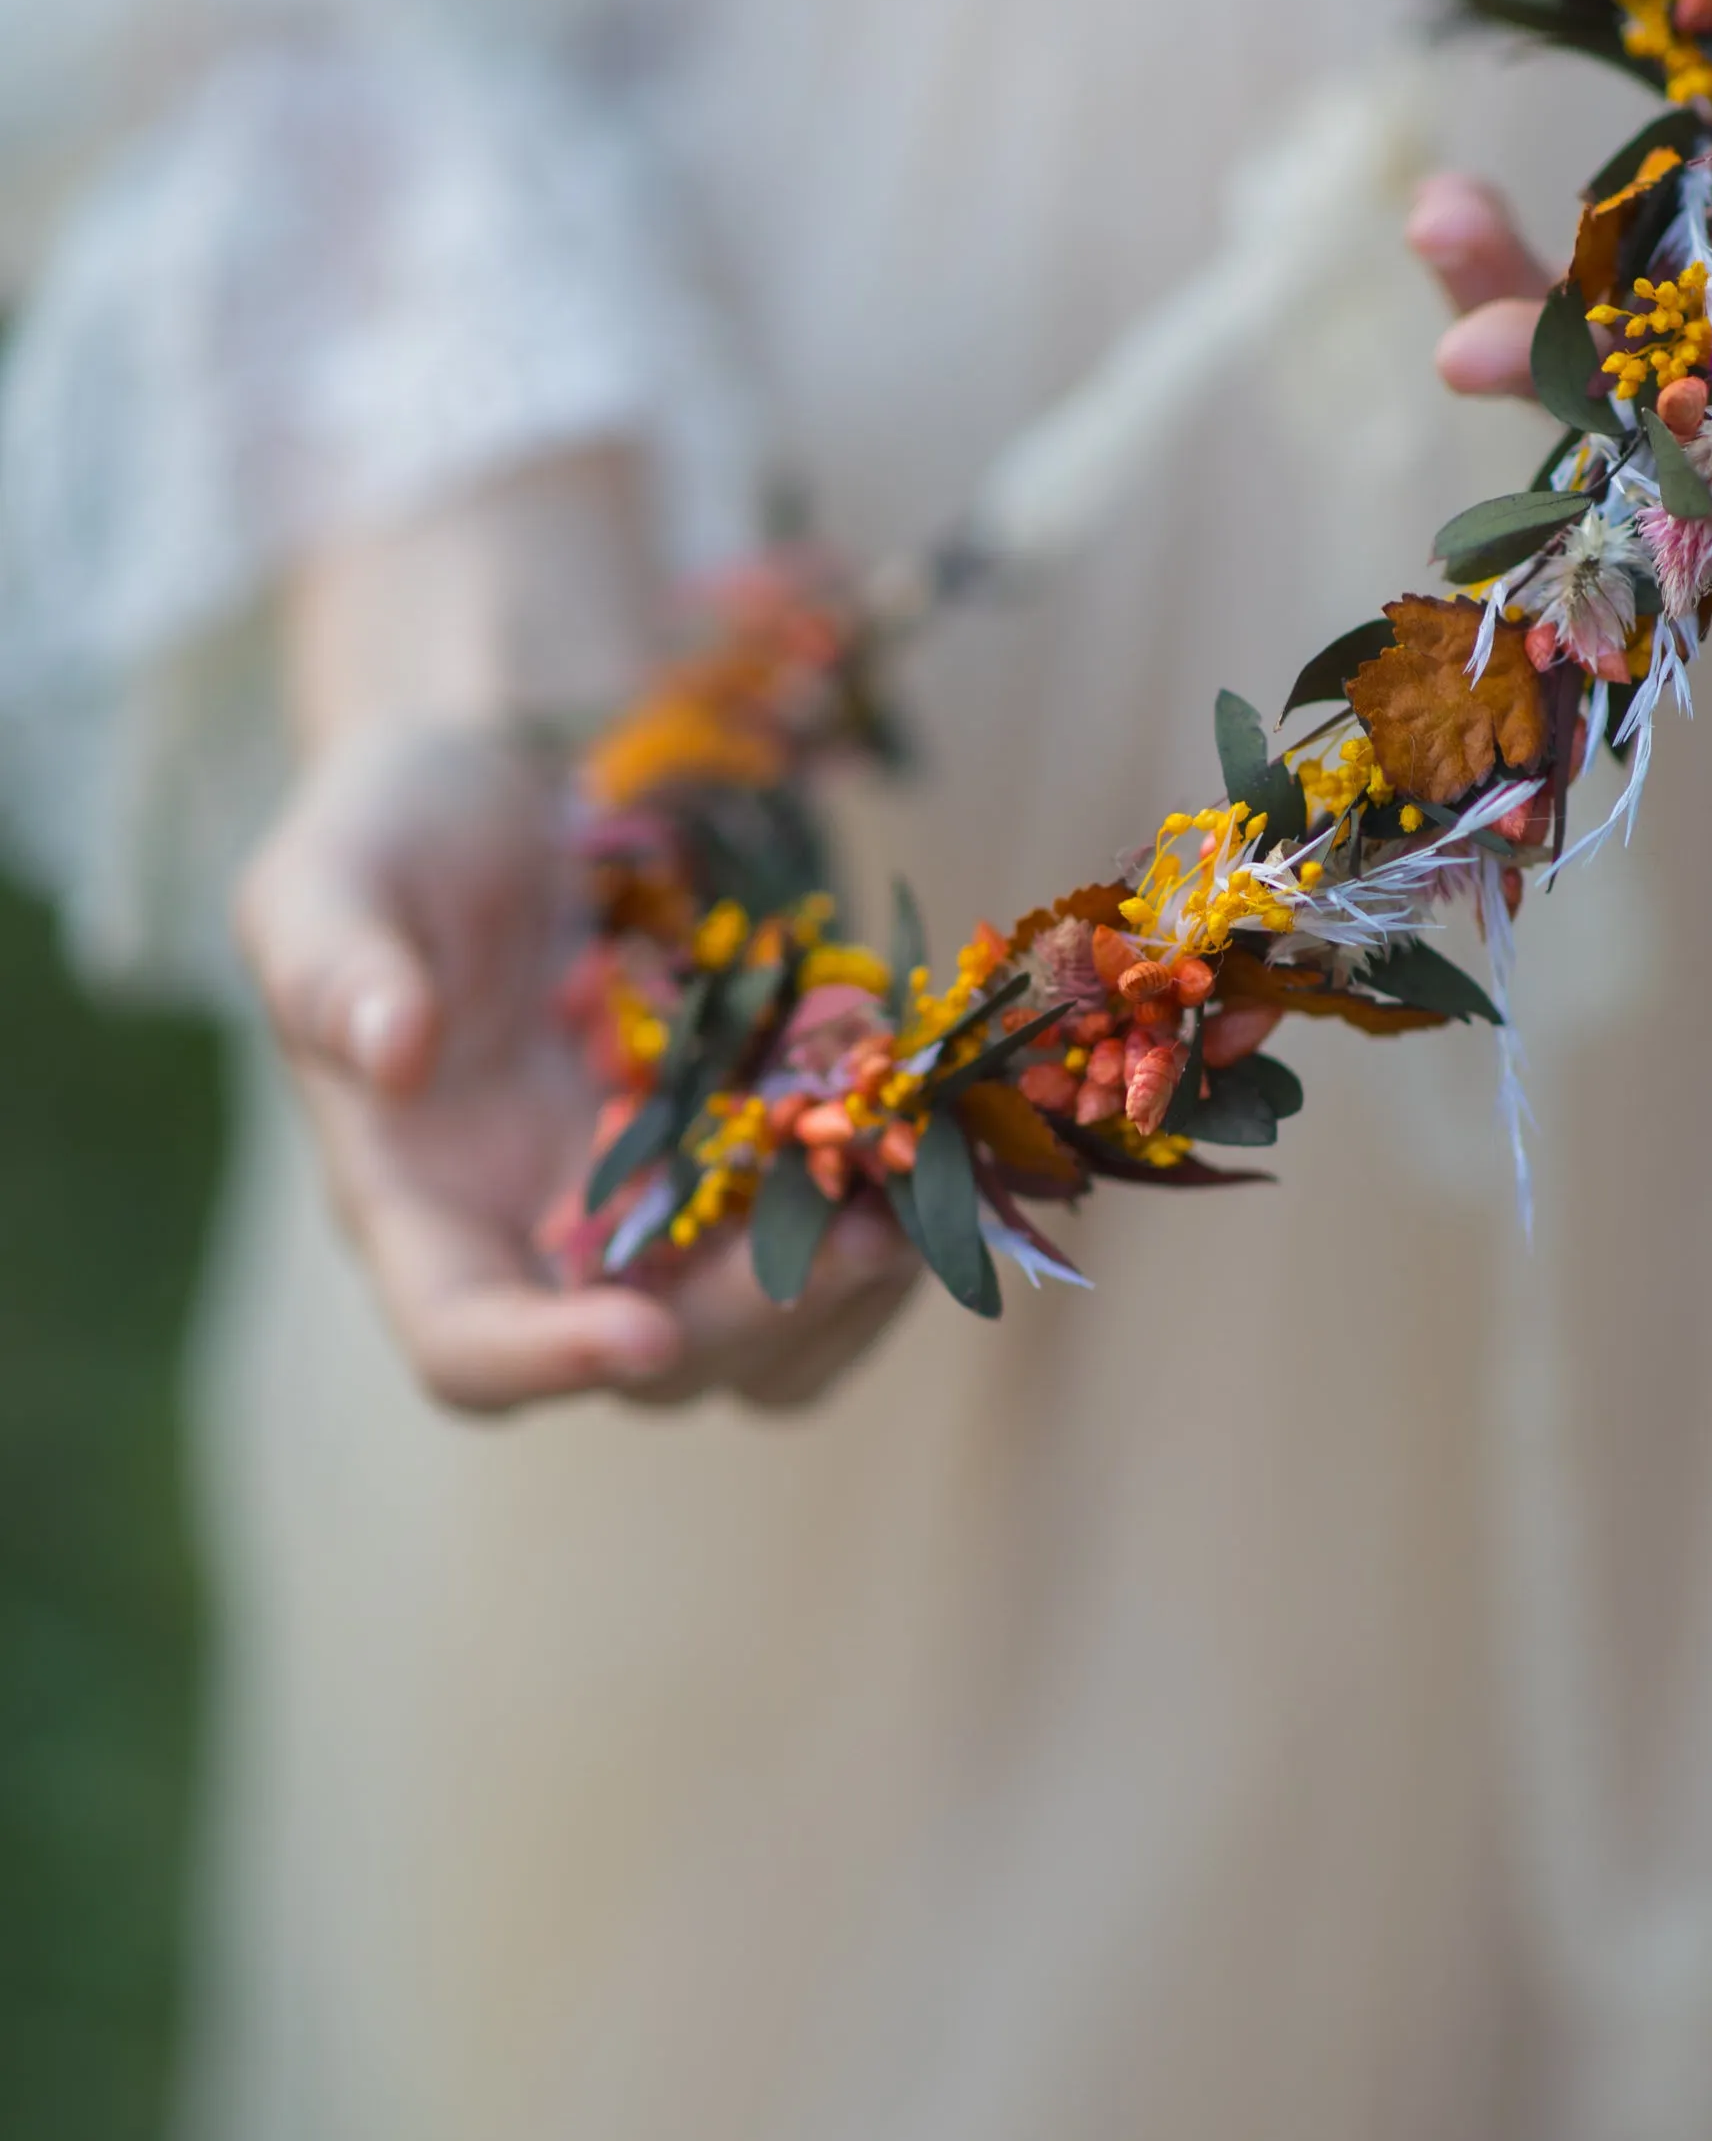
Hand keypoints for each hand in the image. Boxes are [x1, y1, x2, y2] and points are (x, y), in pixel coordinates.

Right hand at [236, 724, 918, 1414]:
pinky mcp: (761, 1167)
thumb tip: (390, 1051)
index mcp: (426, 1209)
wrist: (519, 777)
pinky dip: (905, 1220)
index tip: (642, 1335)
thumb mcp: (331, 869)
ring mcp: (669, 1215)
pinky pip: (841, 1257)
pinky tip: (950, 1138)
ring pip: (773, 1343)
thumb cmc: (402, 828)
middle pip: (660, 1362)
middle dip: (759, 1313)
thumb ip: (332, 963)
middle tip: (858, 1238)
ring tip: (930, 1195)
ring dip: (854, 1291)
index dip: (547, 1363)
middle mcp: (551, 1241)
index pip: (468, 1347)